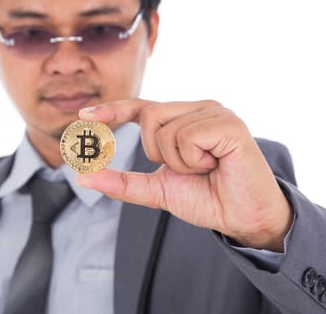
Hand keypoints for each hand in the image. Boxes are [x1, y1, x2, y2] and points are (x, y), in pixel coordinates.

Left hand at [76, 98, 291, 251]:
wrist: (242, 217)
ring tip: (205, 168)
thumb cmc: (206, 198)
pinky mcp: (229, 123)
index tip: (83, 116)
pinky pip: (188, 137)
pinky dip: (194, 160)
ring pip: (166, 129)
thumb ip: (123, 182)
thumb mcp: (157, 190)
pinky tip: (216, 165)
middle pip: (149, 116)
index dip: (113, 110)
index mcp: (182, 119)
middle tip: (187, 168)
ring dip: (179, 162)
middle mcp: (197, 108)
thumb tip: (83, 176)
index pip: (142, 108)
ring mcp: (215, 112)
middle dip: (158, 152)